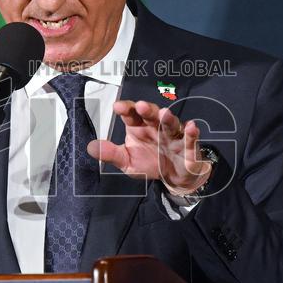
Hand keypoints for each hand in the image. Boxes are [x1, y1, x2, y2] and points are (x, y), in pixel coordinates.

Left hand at [88, 100, 211, 194]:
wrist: (174, 176)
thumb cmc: (150, 163)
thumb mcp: (127, 162)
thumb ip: (111, 154)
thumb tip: (91, 147)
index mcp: (139, 128)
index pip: (131, 115)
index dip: (126, 109)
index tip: (118, 107)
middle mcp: (155, 127)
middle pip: (151, 115)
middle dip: (147, 110)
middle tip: (141, 106)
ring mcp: (173, 135)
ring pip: (171, 124)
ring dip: (168, 118)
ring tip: (165, 114)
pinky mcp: (188, 146)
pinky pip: (190, 138)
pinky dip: (191, 133)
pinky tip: (191, 127)